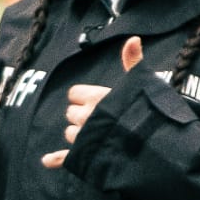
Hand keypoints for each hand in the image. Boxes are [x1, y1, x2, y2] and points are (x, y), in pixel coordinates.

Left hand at [41, 36, 141, 168]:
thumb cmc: (148, 114)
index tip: (99, 102)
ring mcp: (83, 139)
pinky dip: (55, 160)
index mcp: (95, 98)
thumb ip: (133, 62)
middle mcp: (84, 117)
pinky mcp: (84, 158)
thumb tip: (133, 39)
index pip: (74, 93)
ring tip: (101, 138)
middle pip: (71, 113)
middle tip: (103, 121)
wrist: (153, 147)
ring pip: (70, 134)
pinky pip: (65, 158)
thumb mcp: (142, 83)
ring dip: (79, 136)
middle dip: (82, 116)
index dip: (85, 97)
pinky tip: (47, 160)